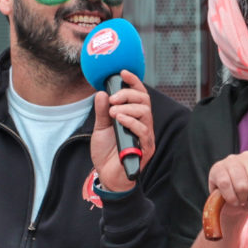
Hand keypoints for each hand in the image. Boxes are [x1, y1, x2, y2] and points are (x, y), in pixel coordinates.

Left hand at [90, 70, 154, 191]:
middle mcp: (142, 124)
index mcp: (133, 117)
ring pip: (145, 113)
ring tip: (113, 111)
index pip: (139, 95)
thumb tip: (101, 93)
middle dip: (128, 94)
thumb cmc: (107, 152)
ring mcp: (146, 136)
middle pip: (144, 100)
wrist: (107, 175)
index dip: (133, 82)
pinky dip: (131, 122)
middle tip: (113, 98)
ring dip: (128, 108)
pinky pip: (143, 130)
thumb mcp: (101, 128)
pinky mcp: (146, 148)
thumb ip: (102, 111)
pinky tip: (120, 120)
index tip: (123, 72)